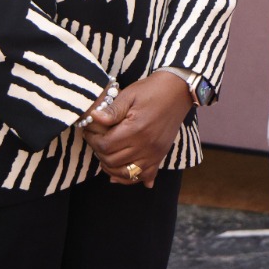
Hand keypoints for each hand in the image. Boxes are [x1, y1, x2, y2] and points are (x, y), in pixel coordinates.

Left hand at [79, 71, 190, 186]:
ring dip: (111, 168)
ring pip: (125, 173)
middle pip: (112, 161)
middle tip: (96, 141)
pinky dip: (130, 179)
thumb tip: (93, 118)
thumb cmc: (152, 90)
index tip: (89, 132)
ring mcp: (154, 153)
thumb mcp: (130, 94)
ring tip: (105, 156)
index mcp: (136, 129)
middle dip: (99, 153)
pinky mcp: (160, 155)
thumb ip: (112, 110)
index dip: (93, 140)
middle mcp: (146, 145)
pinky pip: (143, 176)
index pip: (105, 146)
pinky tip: (120, 175)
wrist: (179, 90)